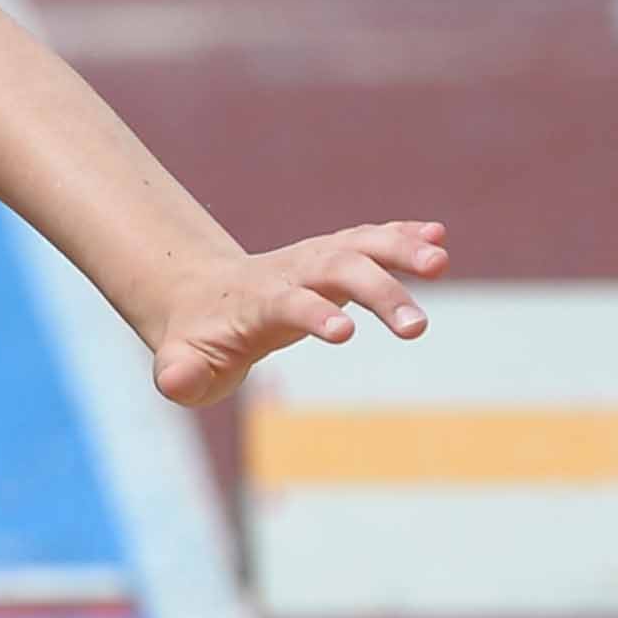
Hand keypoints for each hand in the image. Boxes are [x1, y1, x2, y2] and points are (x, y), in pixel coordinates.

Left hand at [145, 220, 449, 407]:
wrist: (200, 298)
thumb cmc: (195, 343)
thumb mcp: (179, 367)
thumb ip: (179, 376)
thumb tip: (177, 381)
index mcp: (255, 302)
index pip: (288, 303)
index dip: (314, 314)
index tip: (347, 334)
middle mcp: (289, 272)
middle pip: (337, 271)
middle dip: (378, 293)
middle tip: (416, 328)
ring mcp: (314, 258)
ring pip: (359, 245)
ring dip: (401, 250)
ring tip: (440, 262)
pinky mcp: (334, 255)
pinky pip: (370, 239)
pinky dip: (402, 235)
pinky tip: (439, 236)